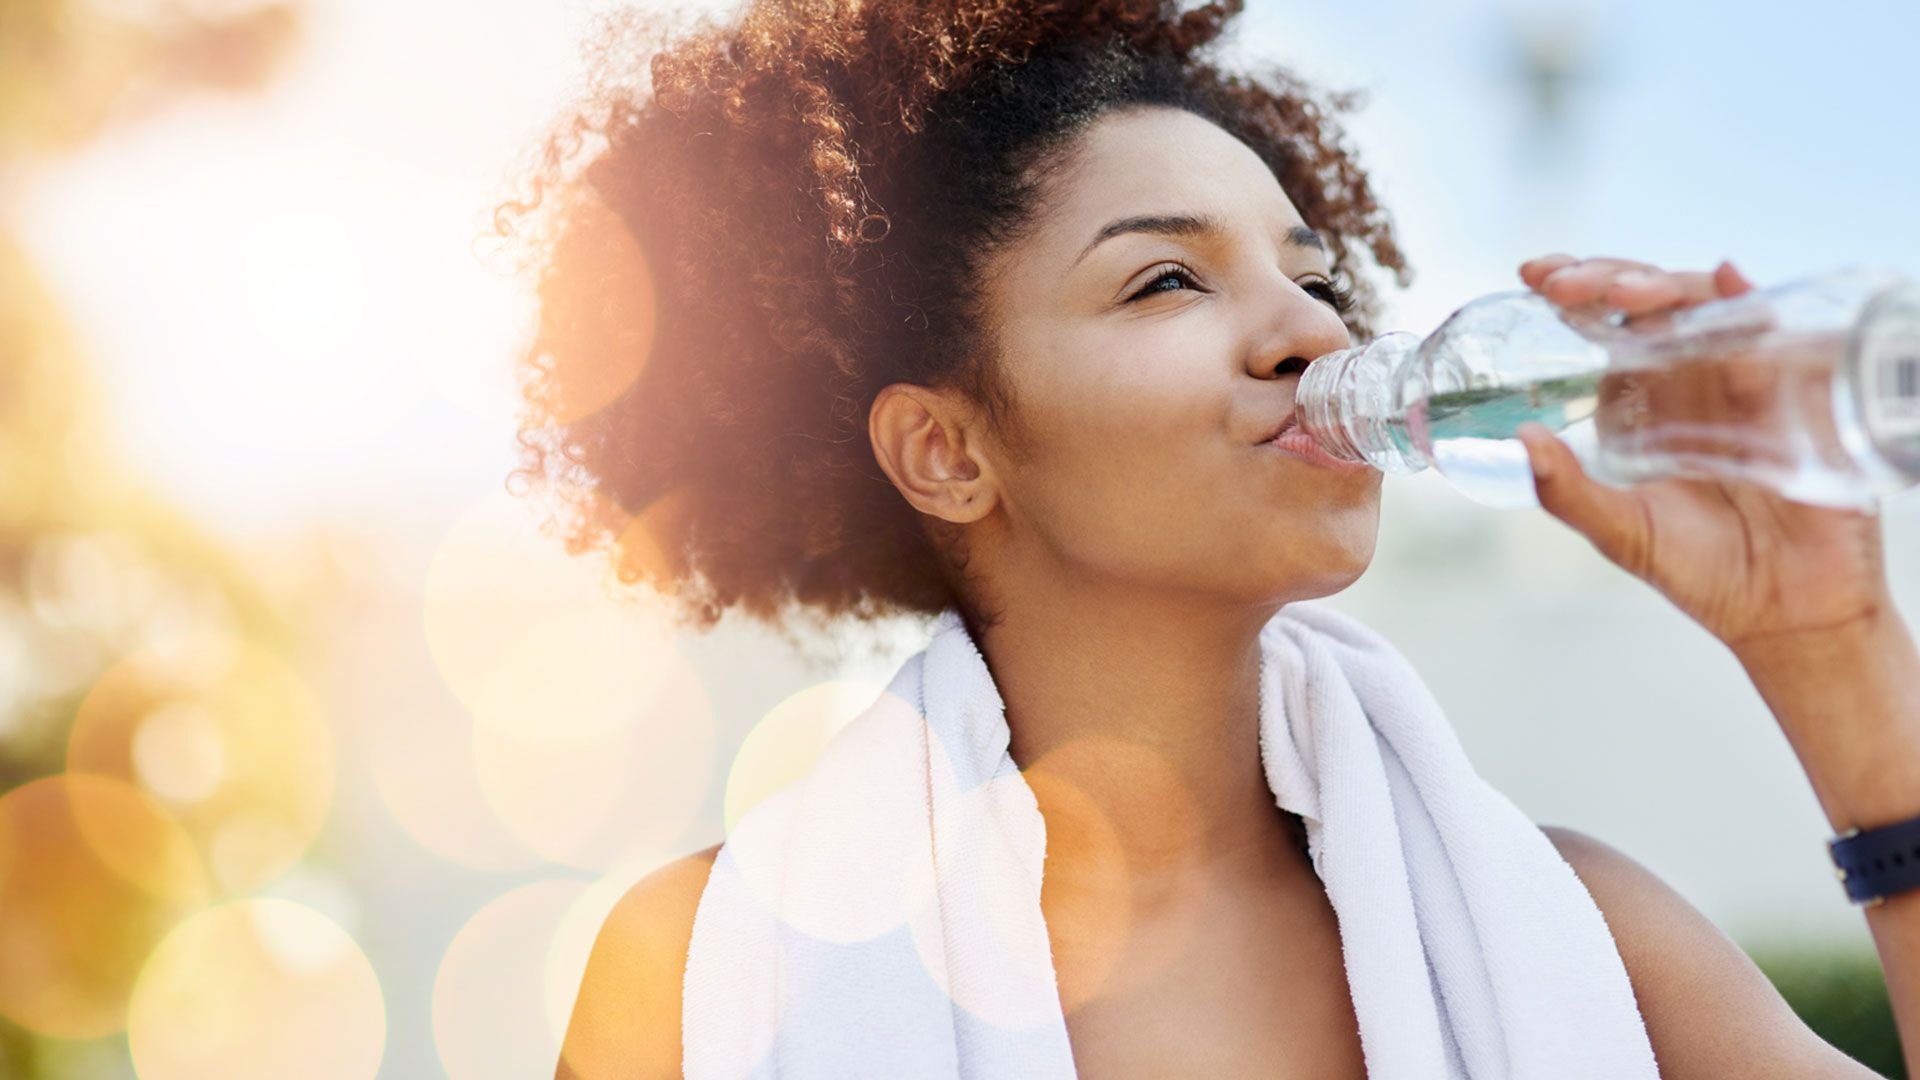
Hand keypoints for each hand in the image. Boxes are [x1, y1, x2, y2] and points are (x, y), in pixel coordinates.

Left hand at [1511, 254, 1895, 657]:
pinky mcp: (1793, 391)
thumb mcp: (1621, 532)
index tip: (1534, 275)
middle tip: (1566, 284)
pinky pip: (1774, 332)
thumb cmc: (1704, 571)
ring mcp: (1743, 379)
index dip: (1573, 291)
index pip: (1605, 327)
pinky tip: (1726, 281)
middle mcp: (1691, 378)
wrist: (1788, 610)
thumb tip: (1520, 440)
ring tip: (1625, 295)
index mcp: (1643, 400)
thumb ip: (1567, 492)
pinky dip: (1748, 300)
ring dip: (1665, 287)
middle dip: (1608, 278)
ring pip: (1705, 303)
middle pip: (1651, 301)